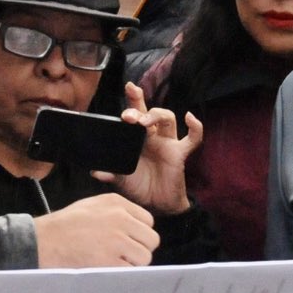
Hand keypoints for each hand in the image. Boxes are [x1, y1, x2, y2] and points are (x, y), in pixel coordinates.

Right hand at [32, 192, 158, 267]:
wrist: (45, 240)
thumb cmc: (66, 225)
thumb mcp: (93, 205)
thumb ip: (117, 211)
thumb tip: (138, 227)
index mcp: (117, 203)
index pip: (148, 221)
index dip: (140, 233)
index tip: (130, 240)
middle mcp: (120, 219)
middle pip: (151, 240)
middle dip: (141, 249)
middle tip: (125, 254)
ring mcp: (116, 240)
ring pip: (145, 257)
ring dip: (133, 263)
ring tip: (116, 262)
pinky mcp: (109, 260)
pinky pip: (130, 270)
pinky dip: (123, 273)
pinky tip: (109, 268)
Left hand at [93, 81, 202, 214]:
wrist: (157, 206)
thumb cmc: (139, 187)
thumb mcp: (121, 180)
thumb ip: (110, 174)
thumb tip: (96, 171)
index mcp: (137, 138)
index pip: (135, 113)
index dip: (134, 99)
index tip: (129, 87)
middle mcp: (153, 136)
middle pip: (150, 112)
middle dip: (140, 107)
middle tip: (128, 117)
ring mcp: (168, 143)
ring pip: (168, 119)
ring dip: (157, 115)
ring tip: (144, 122)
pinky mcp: (179, 153)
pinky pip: (192, 138)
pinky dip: (196, 127)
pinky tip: (190, 118)